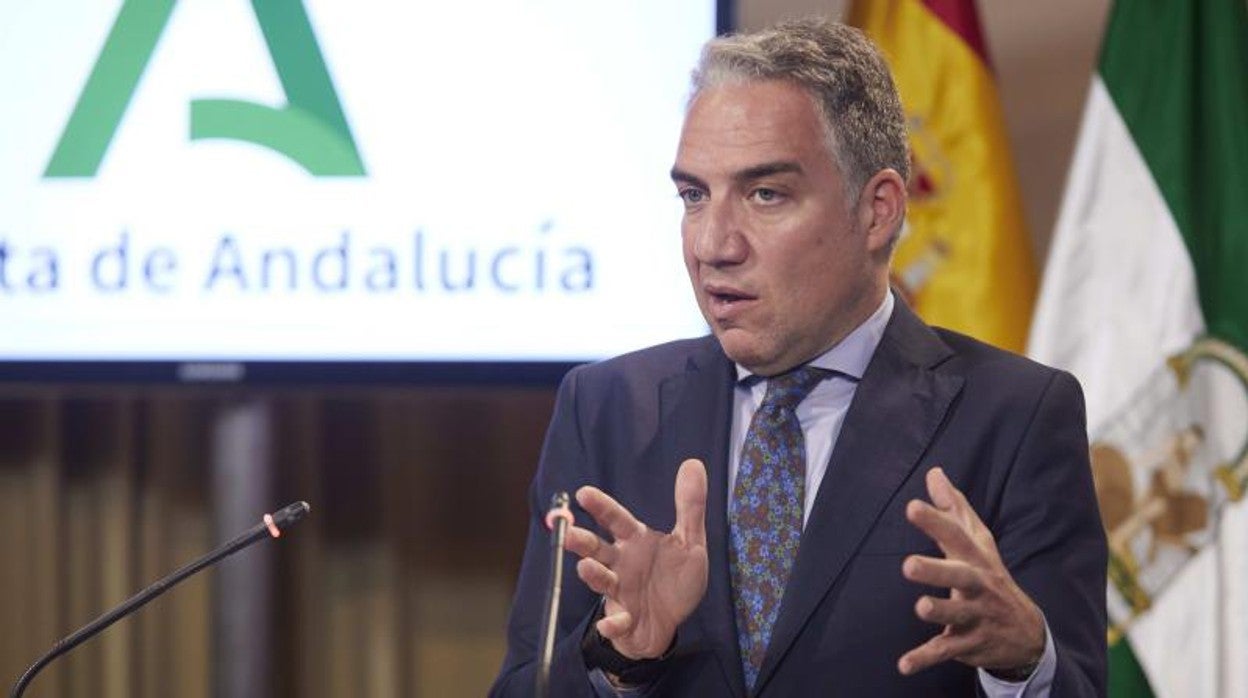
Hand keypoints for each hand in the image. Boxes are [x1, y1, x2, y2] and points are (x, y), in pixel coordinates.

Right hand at [564, 459, 708, 658]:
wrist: (670, 624)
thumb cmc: (674, 579)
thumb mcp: (690, 542)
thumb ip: (690, 507)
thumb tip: (693, 463)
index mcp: (634, 541)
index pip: (615, 519)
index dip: (601, 507)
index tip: (584, 493)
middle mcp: (620, 563)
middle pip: (596, 549)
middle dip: (582, 542)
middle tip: (569, 535)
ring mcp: (618, 591)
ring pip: (600, 580)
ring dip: (592, 575)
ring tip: (587, 568)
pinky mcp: (623, 620)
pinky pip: (614, 622)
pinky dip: (612, 624)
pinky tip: (613, 623)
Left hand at [898, 467, 1045, 676]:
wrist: (1028, 633)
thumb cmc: (989, 576)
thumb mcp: (978, 543)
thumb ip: (953, 509)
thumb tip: (934, 473)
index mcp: (976, 559)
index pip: (955, 536)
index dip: (935, 521)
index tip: (911, 506)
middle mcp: (977, 586)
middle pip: (959, 576)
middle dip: (936, 570)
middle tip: (908, 564)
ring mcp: (975, 616)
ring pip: (957, 614)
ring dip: (939, 611)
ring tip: (921, 607)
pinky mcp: (968, 644)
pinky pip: (945, 651)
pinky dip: (924, 659)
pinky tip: (903, 665)